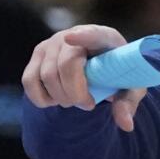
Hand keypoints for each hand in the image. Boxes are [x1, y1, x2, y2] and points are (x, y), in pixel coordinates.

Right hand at [21, 25, 147, 131]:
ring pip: (46, 76)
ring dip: (60, 98)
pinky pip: (29, 80)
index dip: (83, 36)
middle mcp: (74, 33)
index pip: (93, 34)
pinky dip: (40, 98)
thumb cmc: (118, 74)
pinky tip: (55, 100)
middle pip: (66, 66)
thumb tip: (126, 125)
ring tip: (74, 100)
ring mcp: (53, 42)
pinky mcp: (38, 54)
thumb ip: (128, 103)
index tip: (71, 37)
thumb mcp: (130, 88)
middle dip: (75, 94)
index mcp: (104, 37)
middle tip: (89, 105)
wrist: (102, 66)